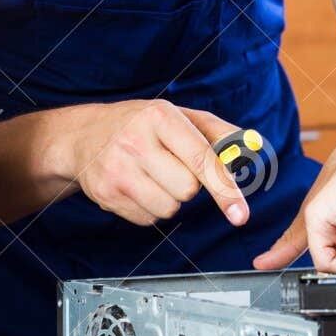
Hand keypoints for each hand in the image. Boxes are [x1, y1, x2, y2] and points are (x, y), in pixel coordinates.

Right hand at [56, 99, 248, 227]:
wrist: (84, 136)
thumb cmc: (142, 125)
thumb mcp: (180, 116)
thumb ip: (219, 132)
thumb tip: (252, 147)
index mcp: (160, 116)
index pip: (201, 160)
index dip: (225, 189)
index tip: (240, 214)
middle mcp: (135, 141)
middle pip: (188, 189)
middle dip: (189, 184)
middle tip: (170, 164)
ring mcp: (117, 170)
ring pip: (169, 208)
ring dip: (170, 198)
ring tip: (152, 175)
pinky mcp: (105, 195)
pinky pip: (149, 219)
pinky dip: (150, 208)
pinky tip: (137, 186)